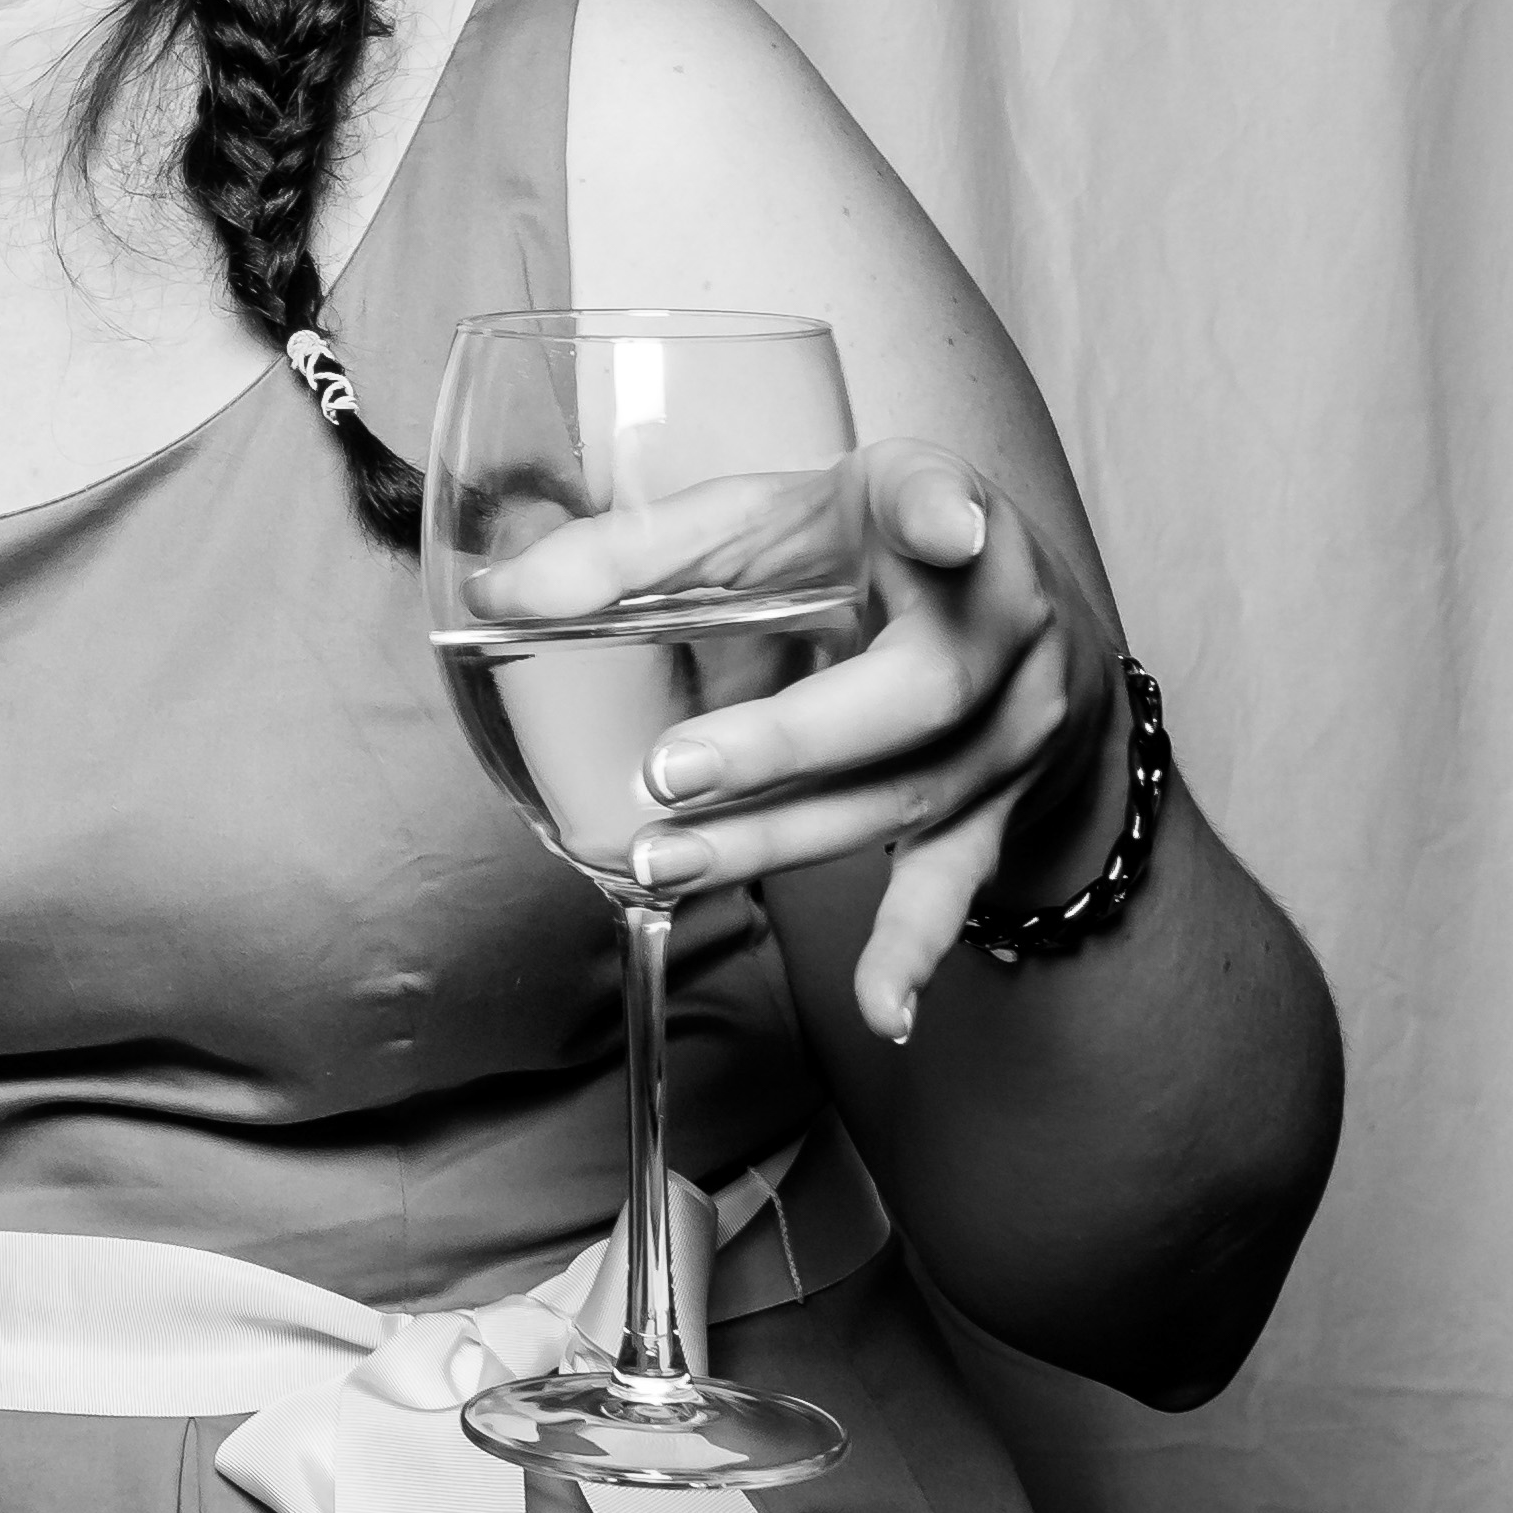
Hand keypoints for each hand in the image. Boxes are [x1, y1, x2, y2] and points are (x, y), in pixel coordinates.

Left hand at [475, 437, 1125, 1043]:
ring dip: (781, 839)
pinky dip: (914, 948)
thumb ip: (637, 549)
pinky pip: (955, 883)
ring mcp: (1014, 730)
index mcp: (931, 511)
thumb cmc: (860, 551)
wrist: (1010, 620)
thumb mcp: (766, 516)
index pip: (941, 500)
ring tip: (665, 863)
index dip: (940, 514)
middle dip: (786, 740)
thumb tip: (499, 594)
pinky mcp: (998, 809)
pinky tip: (885, 1012)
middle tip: (669, 770)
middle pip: (913, 695)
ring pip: (903, 797)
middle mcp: (1003, 625)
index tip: (945, 523)